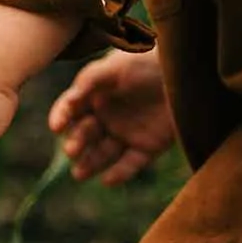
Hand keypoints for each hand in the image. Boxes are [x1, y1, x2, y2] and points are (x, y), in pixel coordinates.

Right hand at [47, 49, 176, 184]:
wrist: (184, 71)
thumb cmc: (147, 62)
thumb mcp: (117, 66)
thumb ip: (92, 79)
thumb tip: (69, 101)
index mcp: (94, 96)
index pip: (71, 110)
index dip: (62, 116)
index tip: (57, 125)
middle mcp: (107, 118)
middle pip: (85, 135)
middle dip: (76, 142)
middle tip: (72, 150)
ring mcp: (126, 133)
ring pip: (103, 154)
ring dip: (90, 164)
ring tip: (80, 174)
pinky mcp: (147, 147)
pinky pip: (131, 163)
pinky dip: (120, 173)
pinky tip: (109, 180)